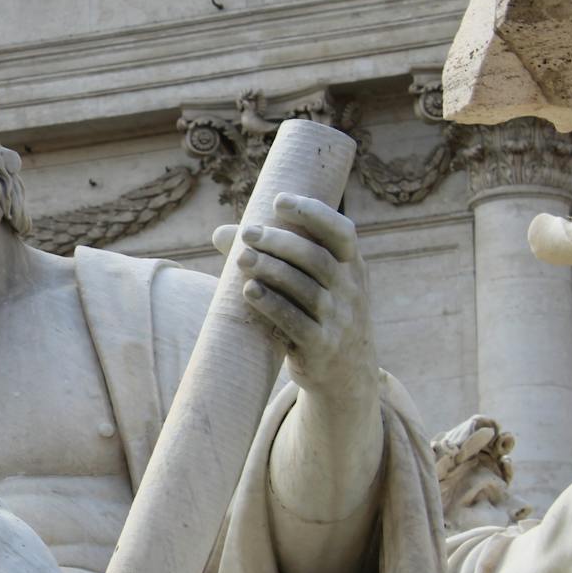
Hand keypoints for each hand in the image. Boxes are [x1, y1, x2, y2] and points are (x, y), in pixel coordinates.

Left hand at [212, 193, 375, 402]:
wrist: (345, 374)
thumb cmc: (318, 314)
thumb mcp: (309, 283)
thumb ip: (271, 255)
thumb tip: (220, 233)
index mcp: (351, 266)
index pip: (342, 232)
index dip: (313, 213)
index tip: (279, 199)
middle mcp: (350, 291)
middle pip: (317, 258)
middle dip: (281, 241)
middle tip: (248, 233)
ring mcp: (338, 320)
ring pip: (306, 290)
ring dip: (271, 270)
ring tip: (241, 258)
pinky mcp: (321, 347)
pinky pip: (297, 324)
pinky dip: (272, 305)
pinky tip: (249, 291)